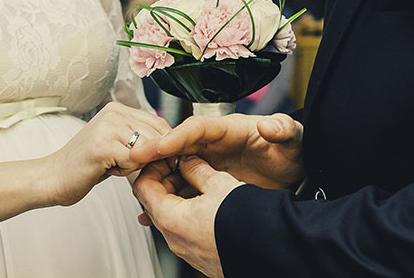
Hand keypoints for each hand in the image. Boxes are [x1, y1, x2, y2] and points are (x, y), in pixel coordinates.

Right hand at [43, 102, 170, 205]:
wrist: (52, 178)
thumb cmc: (88, 166)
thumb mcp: (118, 146)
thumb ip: (142, 141)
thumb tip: (175, 146)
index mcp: (119, 109)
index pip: (161, 124)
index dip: (165, 147)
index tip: (156, 162)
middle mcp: (114, 112)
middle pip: (159, 136)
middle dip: (150, 158)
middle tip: (125, 165)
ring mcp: (108, 126)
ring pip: (148, 149)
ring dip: (136, 165)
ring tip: (113, 165)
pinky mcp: (103, 144)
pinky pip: (134, 160)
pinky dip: (125, 171)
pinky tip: (107, 169)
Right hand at [131, 113, 304, 188]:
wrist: (296, 174)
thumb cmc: (292, 151)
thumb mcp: (292, 137)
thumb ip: (283, 129)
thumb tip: (270, 126)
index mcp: (227, 129)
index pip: (196, 128)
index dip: (175, 136)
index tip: (157, 147)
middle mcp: (212, 145)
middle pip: (176, 147)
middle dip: (154, 156)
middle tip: (135, 168)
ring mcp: (208, 165)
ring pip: (174, 170)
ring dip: (156, 181)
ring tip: (141, 194)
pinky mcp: (208, 184)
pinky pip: (182, 190)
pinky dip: (166, 200)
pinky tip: (152, 214)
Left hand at [133, 156, 242, 277]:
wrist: (271, 251)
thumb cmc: (246, 221)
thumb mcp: (220, 183)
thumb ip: (196, 168)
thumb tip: (187, 160)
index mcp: (171, 219)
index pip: (142, 187)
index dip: (152, 166)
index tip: (166, 156)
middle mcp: (174, 239)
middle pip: (154, 203)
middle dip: (166, 180)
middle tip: (183, 165)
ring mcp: (187, 251)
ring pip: (171, 217)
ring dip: (179, 196)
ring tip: (201, 181)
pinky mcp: (201, 257)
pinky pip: (185, 231)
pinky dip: (190, 213)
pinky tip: (210, 203)